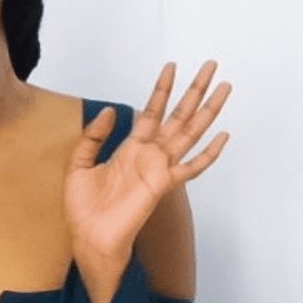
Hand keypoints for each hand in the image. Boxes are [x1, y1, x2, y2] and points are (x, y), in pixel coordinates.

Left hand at [65, 59, 231, 260]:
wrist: (89, 236)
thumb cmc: (83, 207)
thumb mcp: (79, 163)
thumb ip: (93, 137)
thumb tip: (109, 110)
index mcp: (131, 148)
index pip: (151, 111)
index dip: (162, 89)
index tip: (172, 66)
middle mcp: (150, 154)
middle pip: (179, 115)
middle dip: (194, 90)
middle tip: (211, 66)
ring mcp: (159, 168)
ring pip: (190, 132)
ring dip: (208, 110)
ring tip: (224, 88)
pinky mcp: (163, 184)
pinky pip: (191, 167)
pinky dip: (208, 153)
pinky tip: (223, 136)